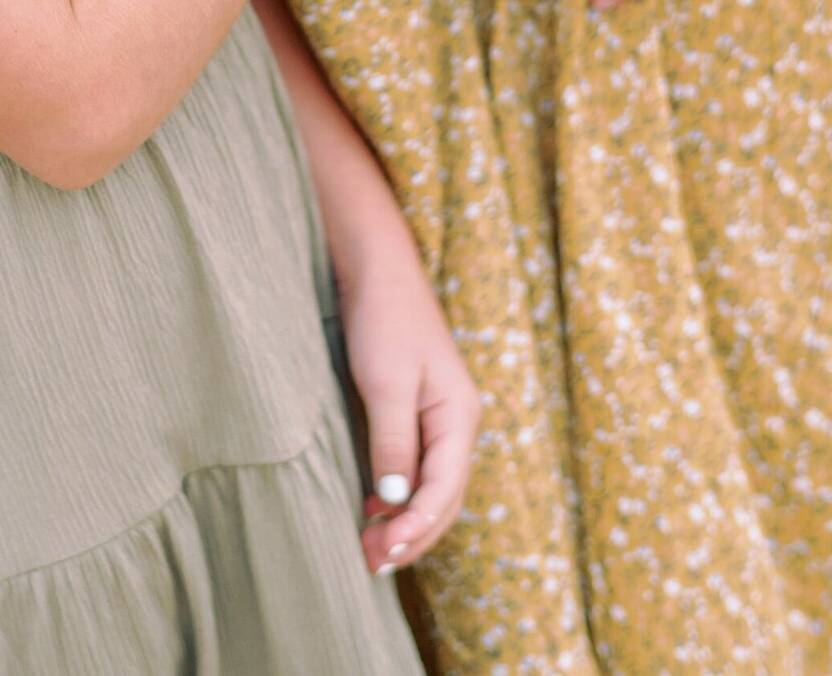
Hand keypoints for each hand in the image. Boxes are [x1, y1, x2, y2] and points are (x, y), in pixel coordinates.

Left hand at [340, 247, 480, 576]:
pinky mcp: (418, 411)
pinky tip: (374, 509)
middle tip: (371, 563)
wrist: (377, 268)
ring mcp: (440, 418)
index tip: (381, 554)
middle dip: (412, 535)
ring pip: (432, 487)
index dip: (415, 528)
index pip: (445, 491)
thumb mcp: (386, 382)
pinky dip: (400, 496)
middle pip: (444, 498)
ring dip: (406, 521)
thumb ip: (394, 442)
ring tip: (371, 549)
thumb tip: (397, 501)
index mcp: (460, 417)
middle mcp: (458, 423)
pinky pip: (417, 468)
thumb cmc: (384, 318)